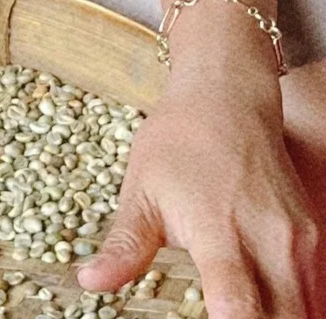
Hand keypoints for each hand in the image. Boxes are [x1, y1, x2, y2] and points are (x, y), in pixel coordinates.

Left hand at [76, 75, 322, 315]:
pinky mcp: (312, 237)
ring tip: (244, 316)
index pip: (237, 305)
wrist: (227, 98)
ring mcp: (297, 240)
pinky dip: (296, 307)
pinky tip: (271, 309)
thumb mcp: (141, 190)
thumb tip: (92, 280)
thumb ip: (125, 246)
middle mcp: (269, 241)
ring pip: (305, 310)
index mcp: (219, 232)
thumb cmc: (181, 139)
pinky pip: (315, 291)